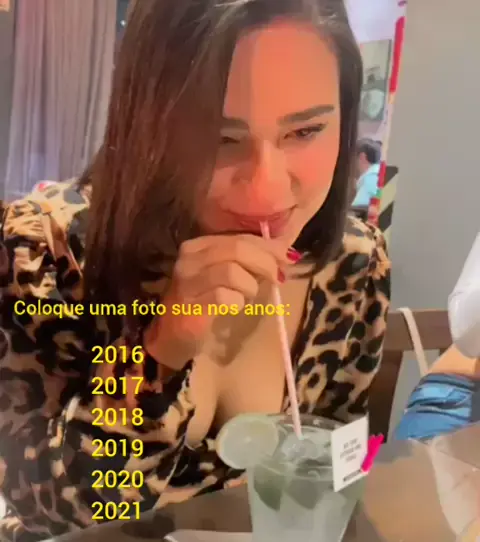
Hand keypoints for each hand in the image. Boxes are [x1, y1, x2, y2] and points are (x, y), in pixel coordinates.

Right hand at [144, 234, 294, 369]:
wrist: (171, 336)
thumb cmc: (204, 303)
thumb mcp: (228, 275)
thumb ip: (251, 261)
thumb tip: (287, 252)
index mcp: (199, 245)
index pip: (240, 237)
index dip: (268, 247)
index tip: (288, 258)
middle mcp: (189, 258)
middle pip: (237, 249)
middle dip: (265, 263)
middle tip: (278, 278)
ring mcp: (187, 280)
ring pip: (232, 272)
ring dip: (250, 287)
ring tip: (247, 298)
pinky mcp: (189, 304)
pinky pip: (225, 297)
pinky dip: (237, 303)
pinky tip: (234, 308)